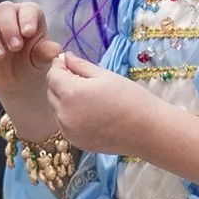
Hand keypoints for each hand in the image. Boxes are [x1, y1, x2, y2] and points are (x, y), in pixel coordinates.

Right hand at [0, 0, 65, 143]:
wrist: (19, 81)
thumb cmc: (33, 62)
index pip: (27, 9)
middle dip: (9, 28)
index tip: (29, 33)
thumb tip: (56, 49)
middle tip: (16, 47)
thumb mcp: (41, 59)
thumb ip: (45, 52)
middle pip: (4, 11)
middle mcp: (6, 17)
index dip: (27, 19)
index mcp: (27, 15)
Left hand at [43, 48, 158, 159]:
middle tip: (82, 80)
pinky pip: (65, 124)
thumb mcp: (105, 75)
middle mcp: (64, 114)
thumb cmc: (130, 98)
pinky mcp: (76, 142)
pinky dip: (71, 116)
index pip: (52, 75)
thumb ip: (80, 65)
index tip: (68, 63)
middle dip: (61, 83)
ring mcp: (69, 131)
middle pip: (51, 93)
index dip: (58, 67)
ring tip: (89, 98)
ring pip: (57, 109)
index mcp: (71, 93)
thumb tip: (65, 57)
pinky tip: (91, 114)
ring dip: (65, 100)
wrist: (147, 131)